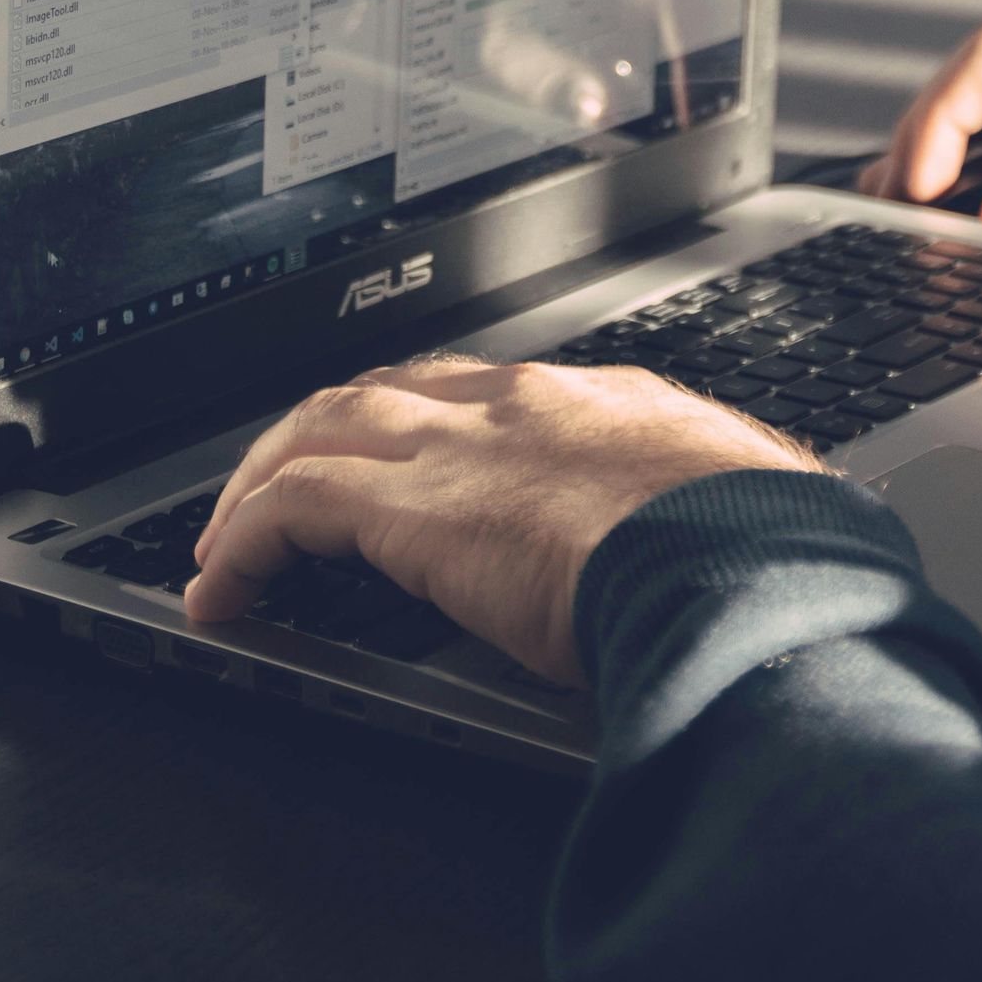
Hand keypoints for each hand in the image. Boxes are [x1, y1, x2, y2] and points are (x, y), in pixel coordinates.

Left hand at [184, 357, 816, 684]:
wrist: (739, 559)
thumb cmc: (760, 555)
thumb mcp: (728, 521)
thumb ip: (695, 528)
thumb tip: (711, 568)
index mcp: (605, 404)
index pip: (486, 392)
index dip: (424, 422)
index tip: (402, 460)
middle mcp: (523, 404)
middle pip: (387, 390)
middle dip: (324, 432)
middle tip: (281, 482)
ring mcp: (463, 445)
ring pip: (323, 426)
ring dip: (265, 477)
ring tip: (229, 535)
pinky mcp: (412, 507)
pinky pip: (289, 505)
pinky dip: (242, 541)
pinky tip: (221, 590)